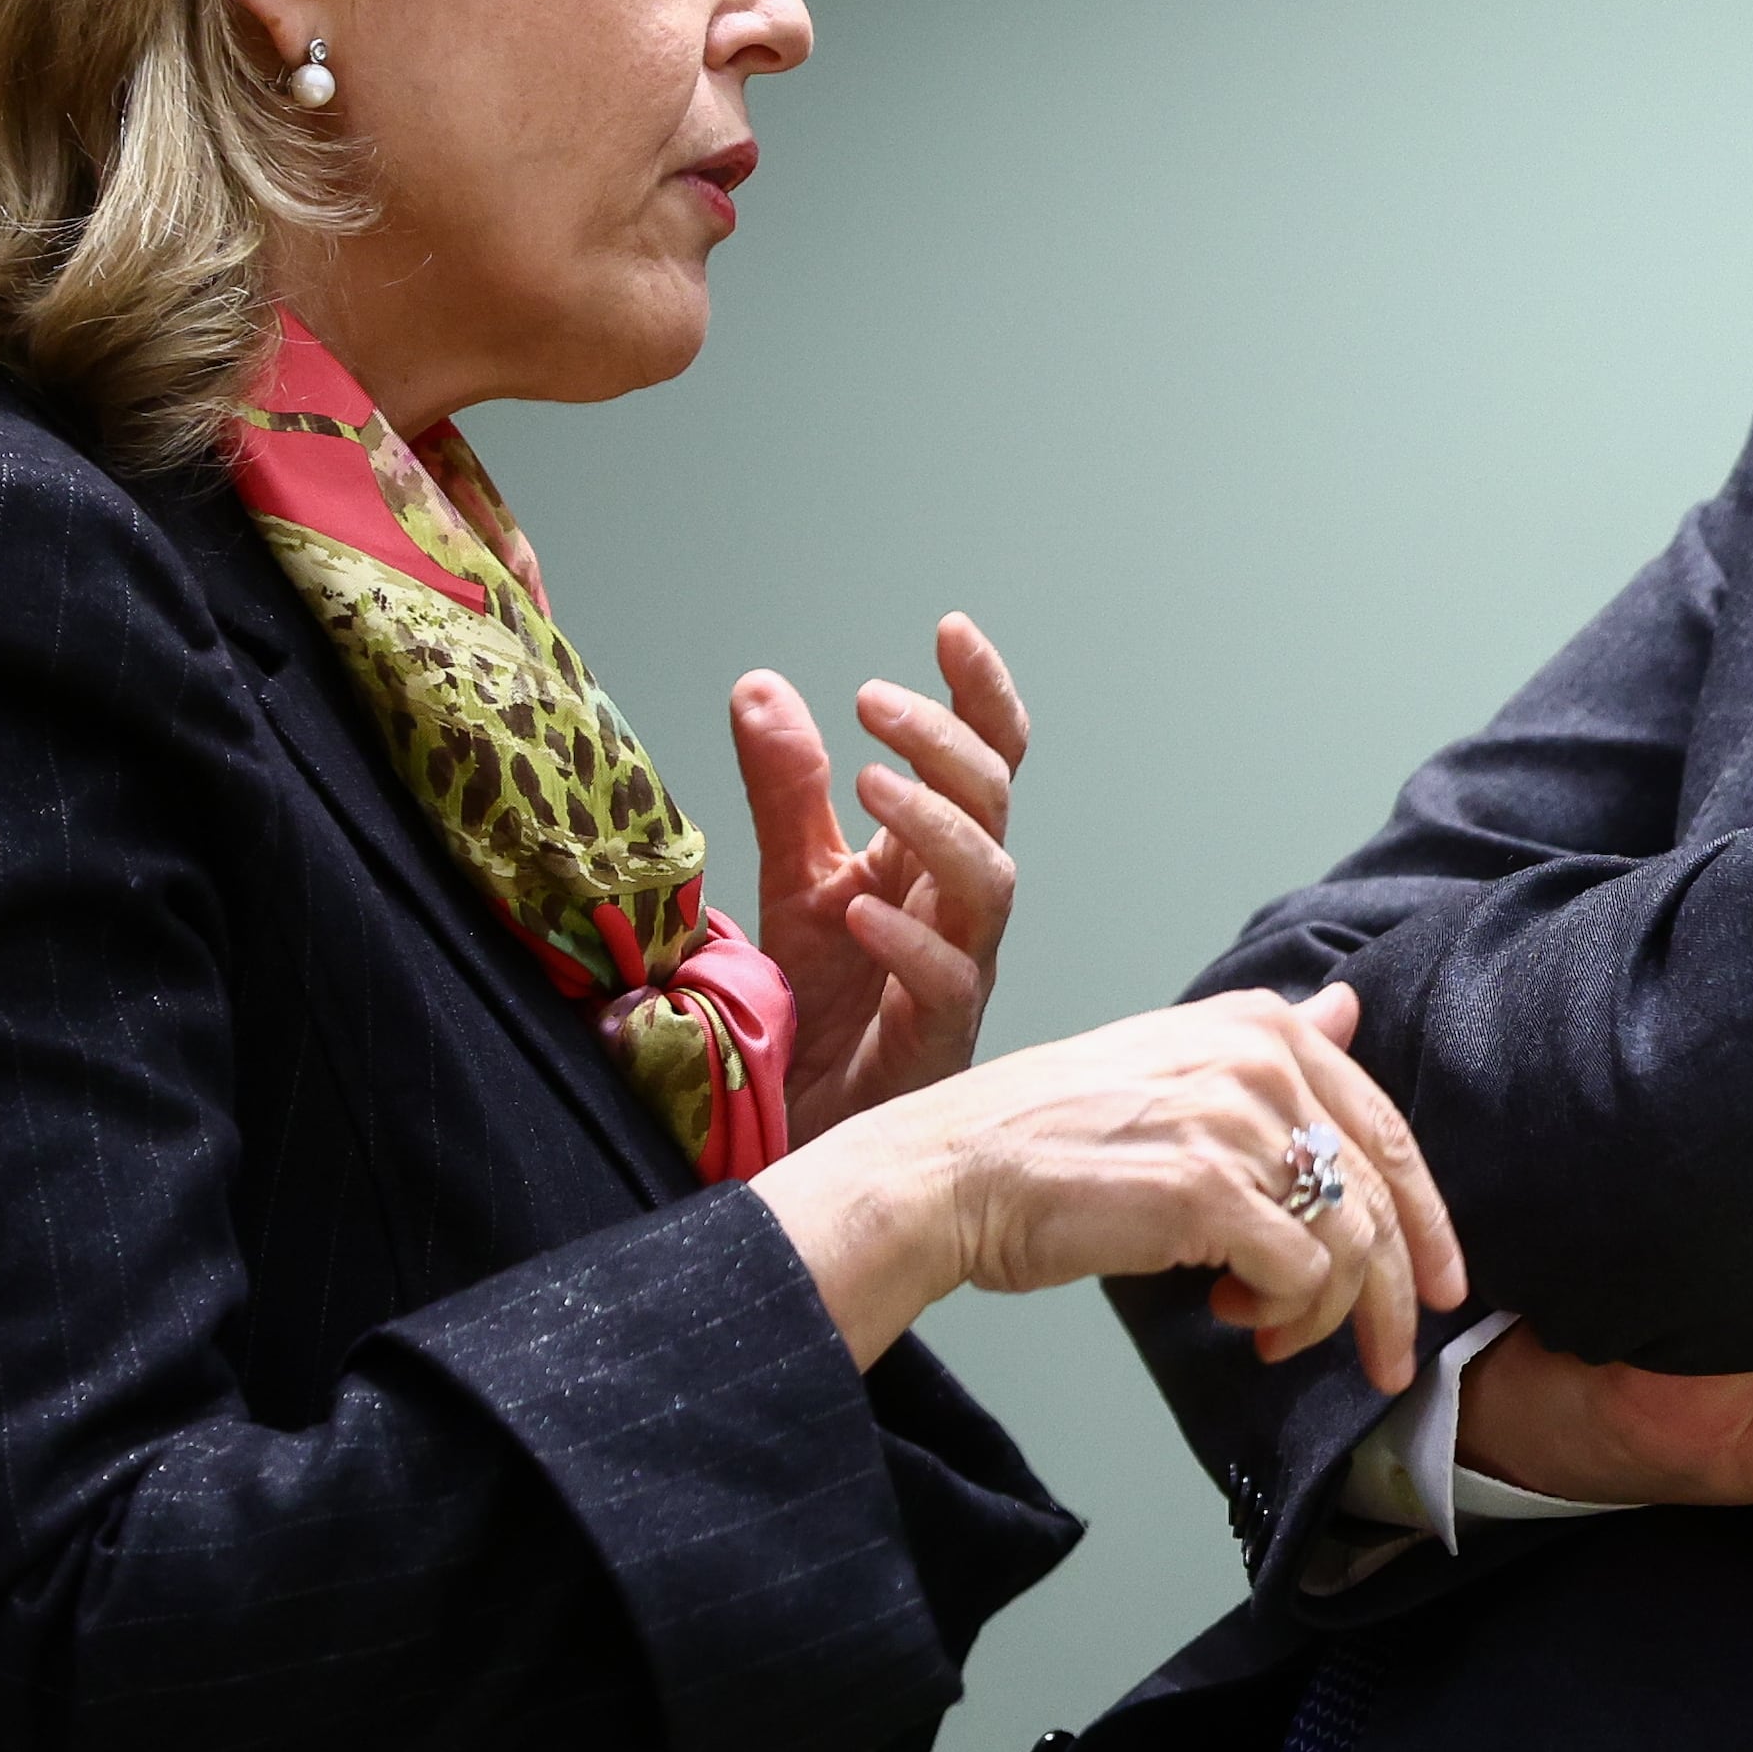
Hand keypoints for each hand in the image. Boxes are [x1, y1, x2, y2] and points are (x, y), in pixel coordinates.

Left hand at [735, 613, 1026, 1140]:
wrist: (802, 1122)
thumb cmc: (824, 1007)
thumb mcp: (793, 881)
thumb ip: (787, 790)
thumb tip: (760, 684)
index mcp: (932, 858)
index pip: (985, 759)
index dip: (979, 694)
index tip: (949, 629)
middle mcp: (959, 905)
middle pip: (992, 803)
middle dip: (945, 740)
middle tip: (873, 701)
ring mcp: (959, 970)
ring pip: (990, 882)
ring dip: (936, 825)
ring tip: (870, 785)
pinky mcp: (937, 1040)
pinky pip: (948, 982)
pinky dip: (909, 941)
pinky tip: (860, 913)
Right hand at [752, 984, 1470, 1384]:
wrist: (949, 1173)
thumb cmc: (1044, 1137)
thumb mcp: (1168, 1064)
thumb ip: (1267, 1046)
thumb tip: (1345, 1008)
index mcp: (1257, 1025)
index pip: (1384, 1127)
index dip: (1424, 1217)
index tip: (1438, 1283)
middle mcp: (1259, 1060)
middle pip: (1380, 1193)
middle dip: (1397, 1292)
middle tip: (1390, 1357)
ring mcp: (1237, 1121)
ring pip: (1352, 1244)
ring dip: (1324, 1316)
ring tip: (1270, 1336)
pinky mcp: (1210, 1190)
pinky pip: (1303, 1278)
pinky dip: (1283, 1318)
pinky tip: (1233, 1320)